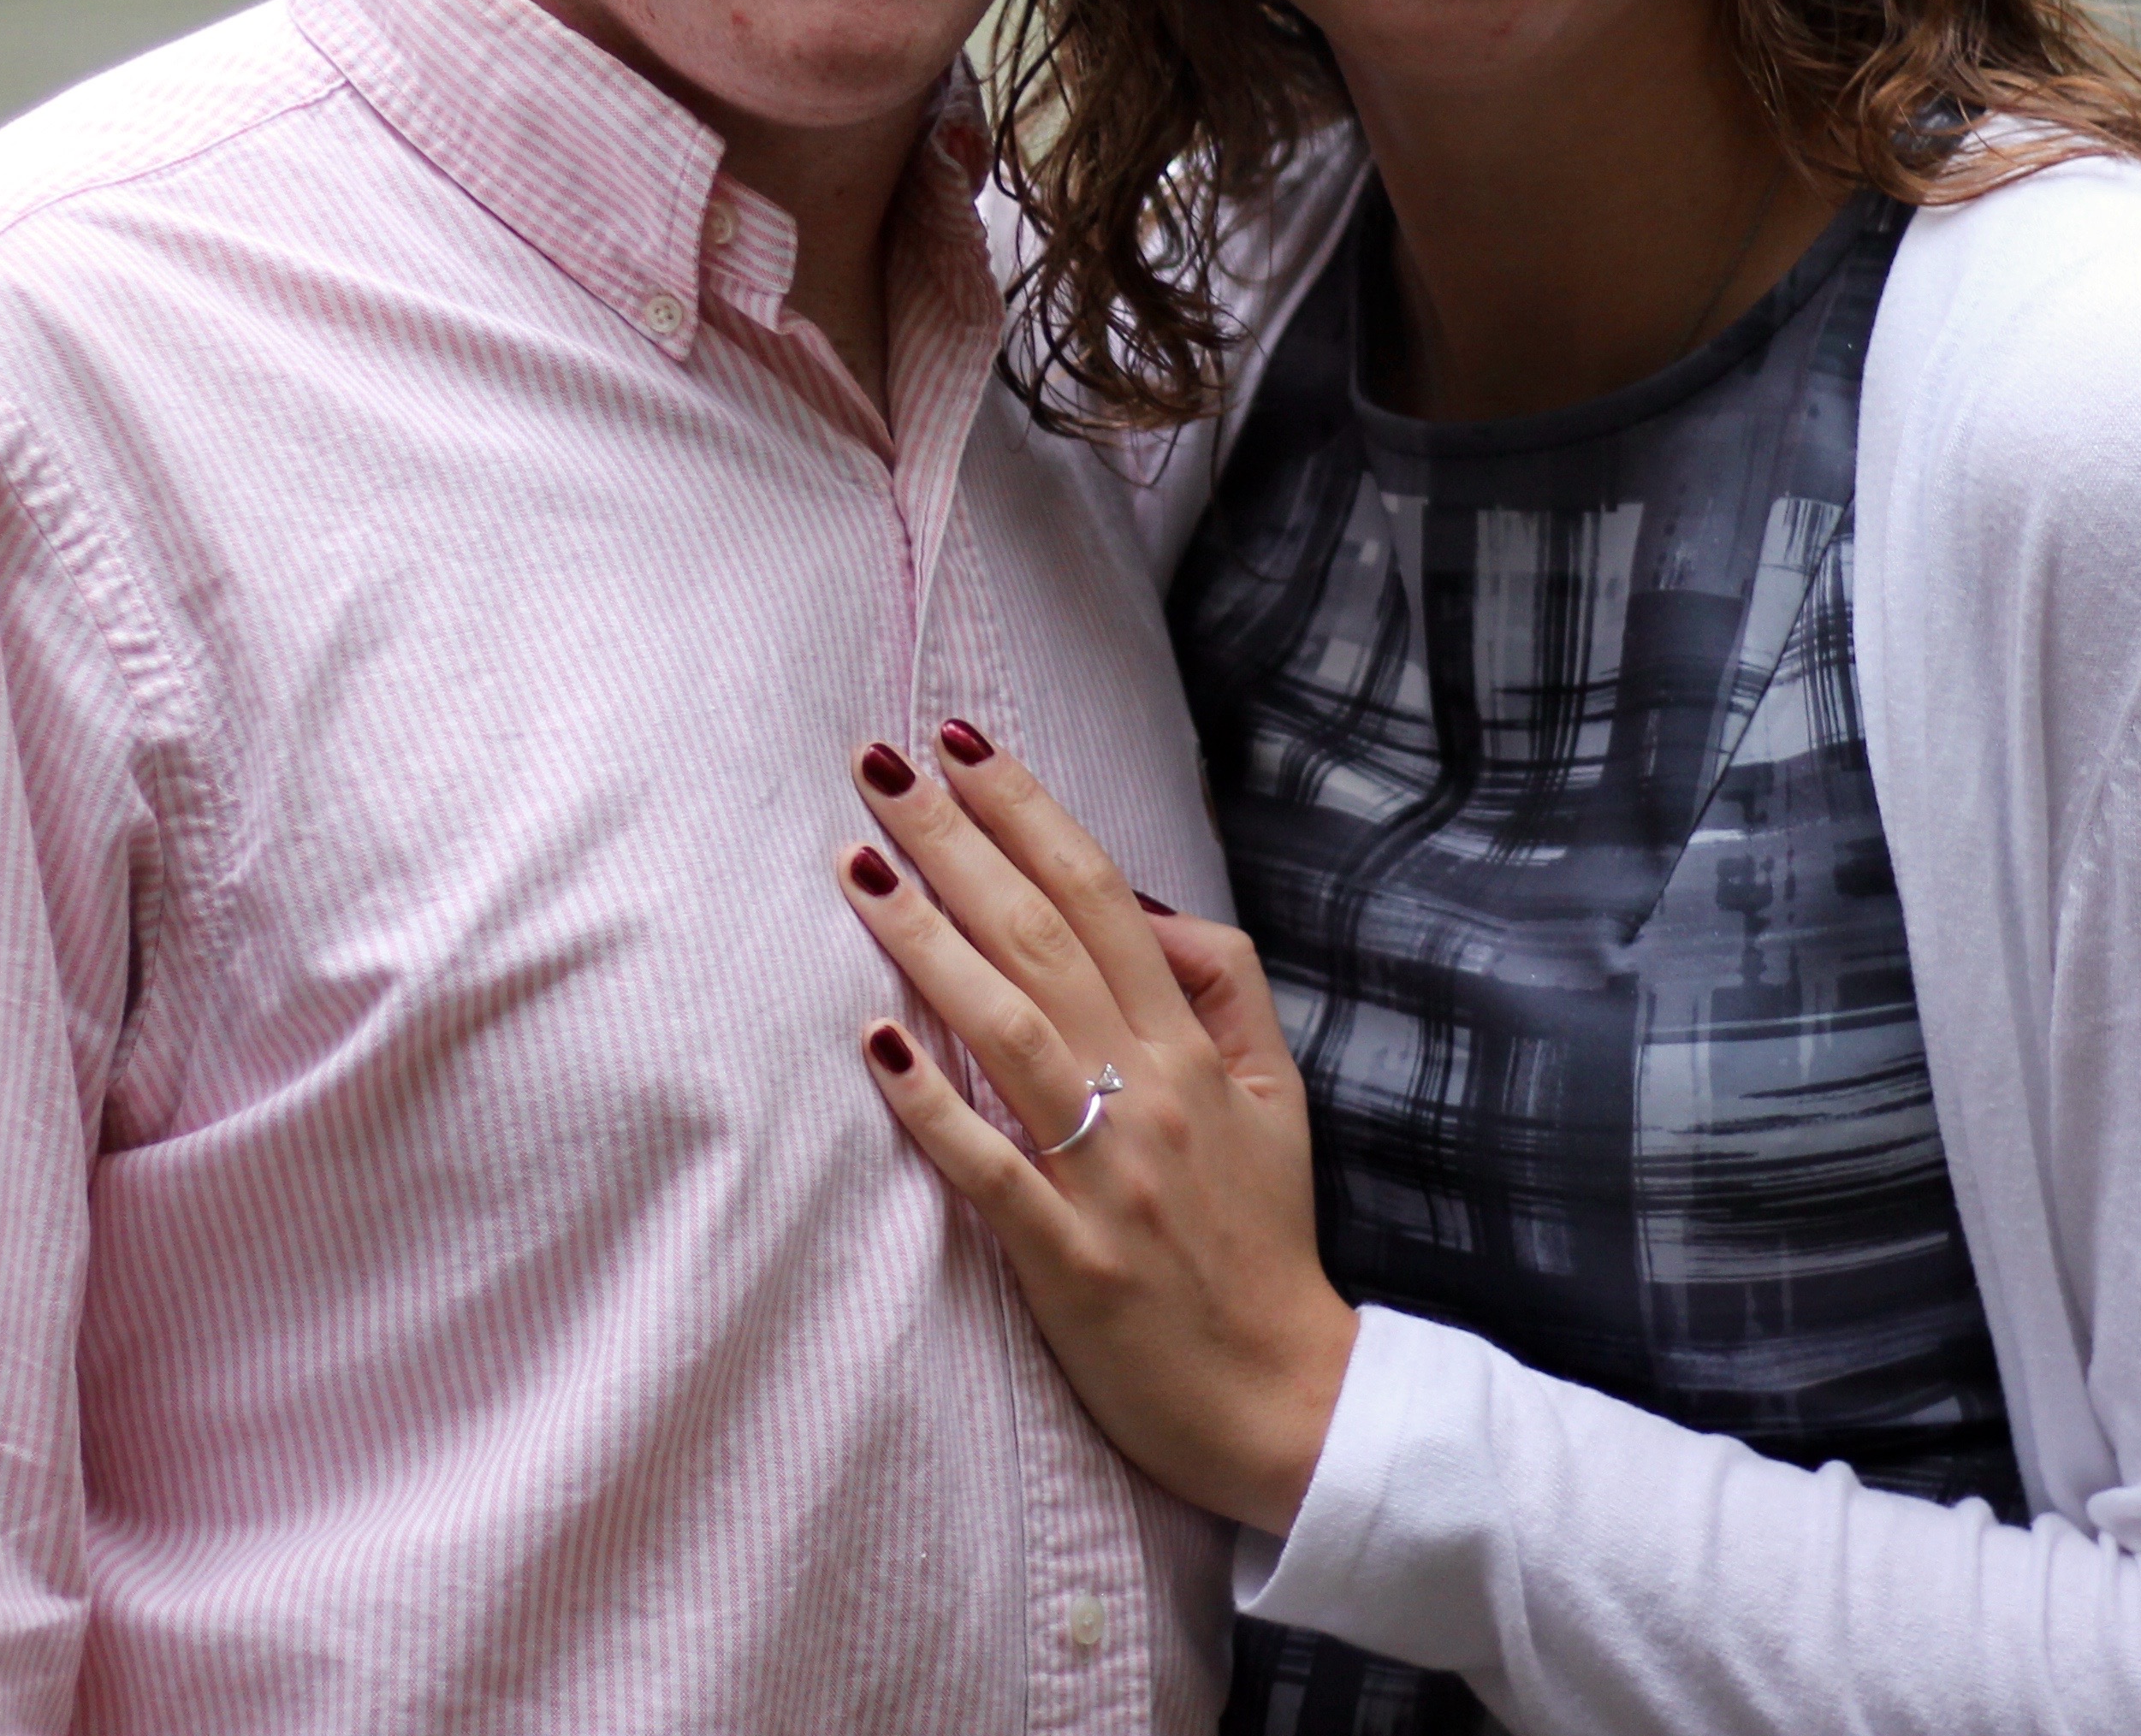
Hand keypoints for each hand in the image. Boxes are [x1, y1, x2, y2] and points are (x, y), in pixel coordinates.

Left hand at [834, 721, 1357, 1533]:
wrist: (1283, 1398)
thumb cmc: (1262, 1239)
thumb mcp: (1278, 1095)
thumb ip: (1224, 987)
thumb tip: (1148, 900)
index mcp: (1191, 1047)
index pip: (1102, 896)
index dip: (1027, 811)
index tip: (957, 742)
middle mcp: (1146, 1092)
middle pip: (1041, 937)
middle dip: (955, 840)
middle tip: (875, 763)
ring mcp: (1105, 1175)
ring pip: (1007, 1029)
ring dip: (927, 940)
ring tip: (857, 865)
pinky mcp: (1065, 1259)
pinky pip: (986, 1166)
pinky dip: (929, 1103)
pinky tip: (871, 1041)